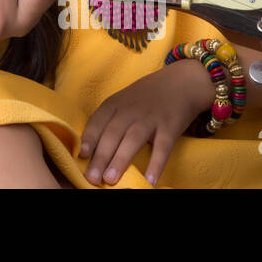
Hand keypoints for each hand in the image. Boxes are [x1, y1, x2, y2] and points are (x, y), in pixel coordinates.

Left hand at [78, 58, 210, 185]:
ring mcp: (150, 118)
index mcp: (115, 103)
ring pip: (132, 140)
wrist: (181, 82)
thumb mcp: (123, 101)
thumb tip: (91, 149)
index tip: (80, 155)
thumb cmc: (146, 97)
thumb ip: (110, 120)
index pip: (98, 121)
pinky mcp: (170, 127)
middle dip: (100, 156)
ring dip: (120, 160)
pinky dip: (155, 164)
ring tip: (110, 180)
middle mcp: (130, 110)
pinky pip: (162, 148)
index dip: (89, 138)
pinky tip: (149, 180)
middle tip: (91, 177)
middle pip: (112, 134)